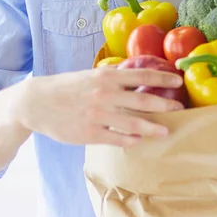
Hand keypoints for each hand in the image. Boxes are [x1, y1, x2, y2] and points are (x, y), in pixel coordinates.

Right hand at [13, 66, 184, 146]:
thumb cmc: (64, 88)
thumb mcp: (88, 76)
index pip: (142, 75)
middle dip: (165, 105)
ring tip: (165, 132)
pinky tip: (138, 140)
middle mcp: (105, 94)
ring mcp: (98, 115)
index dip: (163, 78)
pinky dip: (131, 140)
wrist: (36, 103)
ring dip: (153, 128)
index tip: (178, 81)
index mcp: (105, 77)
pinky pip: (117, 138)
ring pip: (134, 124)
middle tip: (180, 109)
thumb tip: (133, 76)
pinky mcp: (90, 133)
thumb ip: (110, 78)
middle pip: (144, 100)